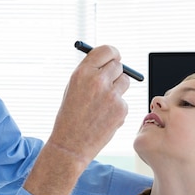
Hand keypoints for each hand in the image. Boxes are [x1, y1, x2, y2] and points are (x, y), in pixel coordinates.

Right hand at [48, 44, 129, 164]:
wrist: (70, 144)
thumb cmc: (70, 116)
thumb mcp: (73, 88)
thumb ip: (90, 73)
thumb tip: (111, 61)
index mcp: (82, 72)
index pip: (107, 51)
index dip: (113, 54)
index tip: (115, 58)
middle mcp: (98, 81)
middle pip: (118, 65)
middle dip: (115, 72)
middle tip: (110, 82)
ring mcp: (111, 95)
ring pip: (124, 82)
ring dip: (118, 89)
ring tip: (102, 104)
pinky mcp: (121, 109)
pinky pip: (124, 101)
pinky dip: (117, 108)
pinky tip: (103, 118)